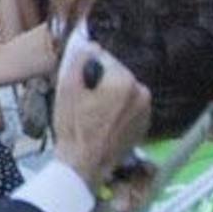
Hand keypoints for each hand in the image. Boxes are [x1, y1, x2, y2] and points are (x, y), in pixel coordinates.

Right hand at [50, 50, 150, 194]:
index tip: (79, 86)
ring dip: (110, 96)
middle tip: (84, 104)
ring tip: (93, 116)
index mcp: (124, 81)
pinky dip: (118, 111)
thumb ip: (78, 60)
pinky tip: (103, 124)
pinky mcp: (144, 125)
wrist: (83, 166)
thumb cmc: (73, 130)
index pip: (104, 59)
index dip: (87, 71)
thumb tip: (88, 44)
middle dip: (101, 83)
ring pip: (123, 91)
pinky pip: (130, 107)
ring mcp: (145, 111)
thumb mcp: (66, 90)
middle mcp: (141, 93)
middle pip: (116, 75)